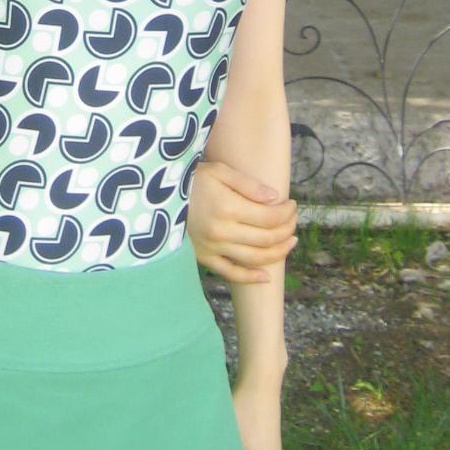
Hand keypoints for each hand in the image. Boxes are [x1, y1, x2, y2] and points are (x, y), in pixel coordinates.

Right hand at [187, 158, 297, 282]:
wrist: (155, 198)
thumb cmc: (190, 179)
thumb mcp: (218, 171)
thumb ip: (248, 184)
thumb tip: (275, 198)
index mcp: (228, 208)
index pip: (270, 217)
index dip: (287, 213)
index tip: (292, 204)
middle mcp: (222, 232)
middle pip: (267, 238)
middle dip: (287, 230)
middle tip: (294, 220)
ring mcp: (213, 248)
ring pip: (255, 258)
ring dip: (278, 253)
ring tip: (290, 242)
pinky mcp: (204, 258)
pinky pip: (232, 274)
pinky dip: (251, 278)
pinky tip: (267, 276)